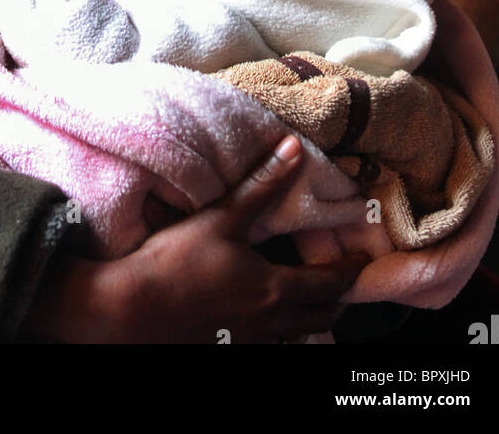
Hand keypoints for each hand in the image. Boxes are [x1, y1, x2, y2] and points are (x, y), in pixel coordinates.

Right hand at [22, 135, 368, 343]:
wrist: (134, 311)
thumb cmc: (177, 261)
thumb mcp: (222, 216)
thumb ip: (262, 184)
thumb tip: (293, 148)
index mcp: (274, 287)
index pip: (328, 283)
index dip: (351, 272)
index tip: (364, 263)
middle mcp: (269, 321)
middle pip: (319, 316)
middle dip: (337, 302)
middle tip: (346, 288)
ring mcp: (248, 341)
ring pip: (295, 337)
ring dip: (311, 322)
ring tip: (313, 307)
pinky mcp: (227, 349)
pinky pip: (267, 346)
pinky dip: (279, 336)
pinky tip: (268, 326)